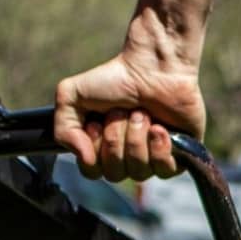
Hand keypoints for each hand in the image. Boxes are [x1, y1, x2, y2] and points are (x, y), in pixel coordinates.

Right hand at [53, 33, 206, 182]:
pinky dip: (159, 147)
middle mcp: (126, 159)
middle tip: (122, 112)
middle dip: (116, 139)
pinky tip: (159, 127)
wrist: (153, 66)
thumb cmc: (115, 79)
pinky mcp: (178, 157)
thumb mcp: (72, 95)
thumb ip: (62, 128)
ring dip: (136, 137)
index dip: (94, 150)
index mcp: (102, 149)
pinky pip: (164, 170)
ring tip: (142, 113)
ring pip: (139, 172)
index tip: (97, 122)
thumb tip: (83, 157)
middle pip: (115, 173)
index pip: (92, 171)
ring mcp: (152, 160)